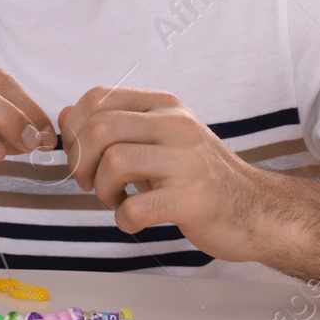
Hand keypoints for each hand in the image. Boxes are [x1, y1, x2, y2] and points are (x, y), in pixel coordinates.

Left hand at [59, 87, 271, 261]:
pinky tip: (133, 221)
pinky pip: (135, 208)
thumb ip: (114, 125)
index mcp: (165, 105)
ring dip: (101, 191)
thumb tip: (64, 114)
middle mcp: (176, 125)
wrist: (256, 209)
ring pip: (113, 164)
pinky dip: (123, 220)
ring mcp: (186, 161)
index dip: (75, 129)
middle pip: (100, 129)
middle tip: (91, 184)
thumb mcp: (159, 139)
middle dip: (81, 162)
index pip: (98, 97)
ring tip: (116, 201)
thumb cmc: (198, 176)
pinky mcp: (191, 199)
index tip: (82, 156)